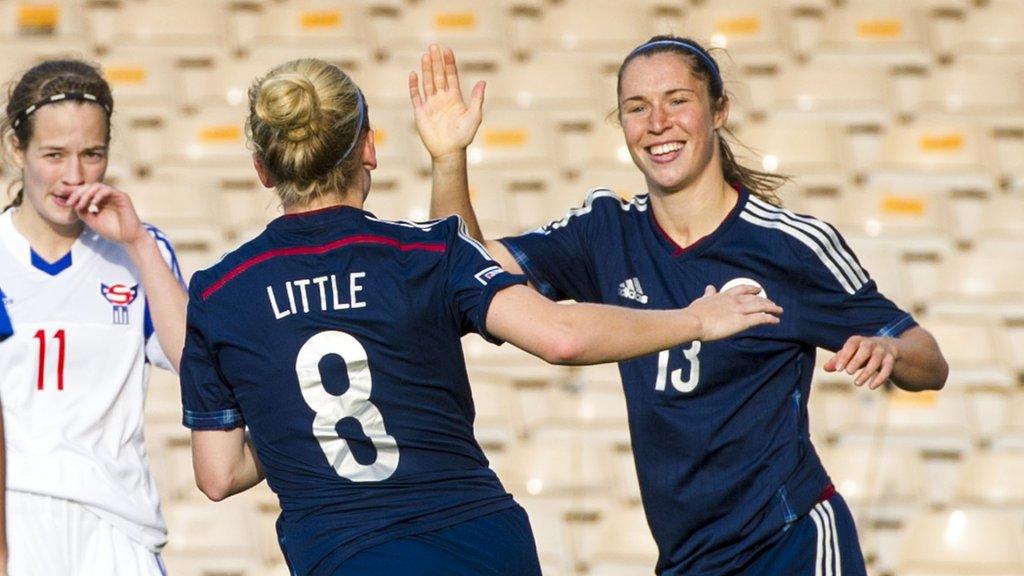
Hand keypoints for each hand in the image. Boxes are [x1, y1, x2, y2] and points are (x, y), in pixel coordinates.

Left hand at [67, 183, 146, 246]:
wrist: (129, 239)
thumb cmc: (113, 231)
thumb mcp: (92, 221)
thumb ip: (83, 212)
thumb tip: (73, 204)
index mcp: (100, 201)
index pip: (85, 192)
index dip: (73, 193)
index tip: (62, 197)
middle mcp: (107, 196)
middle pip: (89, 187)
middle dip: (77, 193)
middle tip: (70, 202)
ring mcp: (115, 195)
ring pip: (97, 186)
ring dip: (86, 193)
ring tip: (81, 204)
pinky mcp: (122, 197)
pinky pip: (108, 190)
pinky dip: (99, 195)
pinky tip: (93, 203)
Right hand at [409, 44, 485, 160]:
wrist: (449, 152)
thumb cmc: (464, 136)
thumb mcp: (474, 116)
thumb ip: (477, 99)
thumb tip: (483, 81)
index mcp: (455, 97)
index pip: (451, 76)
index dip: (449, 63)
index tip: (447, 50)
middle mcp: (442, 98)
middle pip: (438, 75)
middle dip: (436, 61)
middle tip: (434, 46)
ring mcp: (431, 104)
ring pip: (427, 82)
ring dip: (426, 69)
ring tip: (425, 55)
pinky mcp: (421, 112)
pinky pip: (416, 96)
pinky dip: (414, 86)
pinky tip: (413, 74)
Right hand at [688, 285, 781, 341]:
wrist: (693, 321)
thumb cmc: (694, 313)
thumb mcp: (701, 300)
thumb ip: (708, 295)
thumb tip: (710, 287)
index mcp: (723, 296)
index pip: (741, 290)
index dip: (751, 289)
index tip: (758, 290)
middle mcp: (734, 301)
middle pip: (754, 298)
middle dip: (765, 300)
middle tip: (773, 303)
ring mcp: (739, 310)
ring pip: (760, 306)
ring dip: (771, 308)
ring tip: (779, 310)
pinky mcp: (742, 321)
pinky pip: (760, 318)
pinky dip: (770, 318)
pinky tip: (776, 320)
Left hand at [824, 335, 897, 389]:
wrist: (886, 347)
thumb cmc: (861, 352)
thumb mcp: (849, 354)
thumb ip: (837, 360)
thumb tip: (825, 368)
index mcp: (858, 340)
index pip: (851, 345)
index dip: (845, 356)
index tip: (838, 369)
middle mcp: (871, 343)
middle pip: (865, 350)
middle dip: (857, 360)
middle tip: (848, 372)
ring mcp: (882, 351)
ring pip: (876, 360)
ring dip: (867, 372)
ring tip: (857, 383)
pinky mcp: (891, 360)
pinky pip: (887, 369)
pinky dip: (880, 378)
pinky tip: (871, 387)